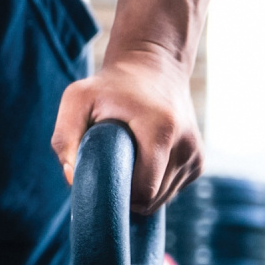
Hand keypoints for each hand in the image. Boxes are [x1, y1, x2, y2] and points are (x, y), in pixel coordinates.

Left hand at [51, 49, 201, 214]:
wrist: (154, 65)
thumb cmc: (109, 85)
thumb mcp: (78, 98)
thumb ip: (65, 137)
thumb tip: (72, 179)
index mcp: (161, 129)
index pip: (144, 191)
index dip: (118, 195)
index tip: (100, 180)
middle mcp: (186, 145)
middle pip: (152, 199)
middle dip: (127, 193)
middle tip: (109, 167)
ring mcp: (196, 155)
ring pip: (162, 198)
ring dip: (140, 189)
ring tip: (126, 159)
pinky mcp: (198, 161)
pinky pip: (171, 190)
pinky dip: (153, 183)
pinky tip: (142, 159)